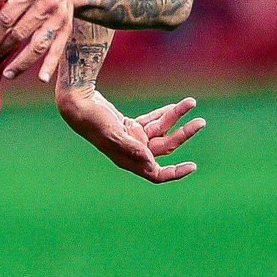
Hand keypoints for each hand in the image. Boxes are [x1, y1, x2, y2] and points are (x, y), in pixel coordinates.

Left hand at [0, 0, 82, 82]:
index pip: (7, 18)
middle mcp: (45, 5)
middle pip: (20, 33)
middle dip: (2, 49)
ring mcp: (57, 19)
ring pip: (38, 45)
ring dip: (22, 62)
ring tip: (8, 74)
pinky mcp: (65, 29)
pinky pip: (58, 49)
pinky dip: (51, 65)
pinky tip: (42, 78)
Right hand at [57, 90, 205, 183]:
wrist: (76, 103)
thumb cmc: (92, 119)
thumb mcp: (112, 133)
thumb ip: (131, 147)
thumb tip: (151, 161)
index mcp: (128, 159)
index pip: (156, 173)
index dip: (174, 173)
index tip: (192, 167)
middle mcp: (132, 151)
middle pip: (165, 147)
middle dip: (184, 134)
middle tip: (200, 122)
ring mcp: (132, 137)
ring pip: (161, 130)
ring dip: (176, 118)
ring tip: (191, 102)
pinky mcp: (129, 125)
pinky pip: (152, 121)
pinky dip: (163, 114)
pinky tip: (175, 106)